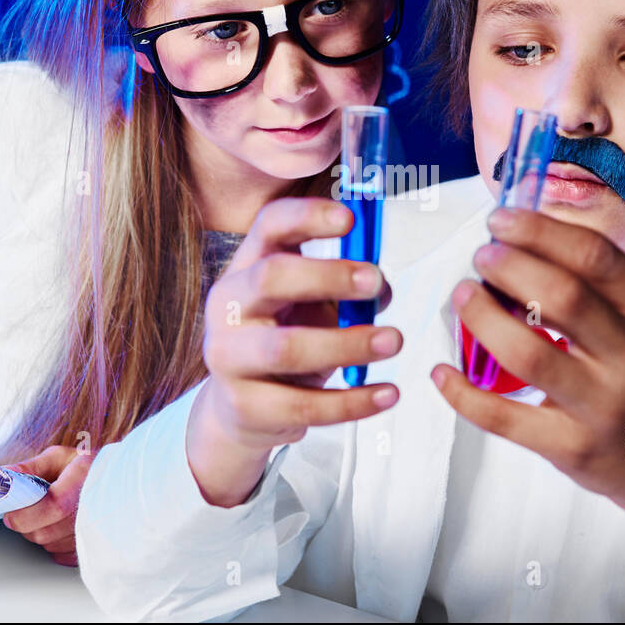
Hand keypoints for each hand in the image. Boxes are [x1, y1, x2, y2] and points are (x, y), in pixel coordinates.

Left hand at [1, 445, 92, 566]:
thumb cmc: (87, 467)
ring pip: (48, 544)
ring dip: (40, 531)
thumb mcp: (60, 458)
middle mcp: (92, 510)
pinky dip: (53, 541)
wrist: (119, 483)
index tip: (11, 511)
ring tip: (51, 514)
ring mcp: (94, 532)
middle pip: (43, 532)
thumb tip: (3, 475)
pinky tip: (62, 525)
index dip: (26, 513)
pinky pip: (58, 553)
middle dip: (27, 523)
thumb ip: (30, 467)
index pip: (53, 507)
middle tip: (31, 508)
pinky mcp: (91, 547)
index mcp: (83, 481)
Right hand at [188, 197, 402, 506]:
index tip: (351, 218)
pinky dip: (353, 401)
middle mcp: (229, 307)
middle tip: (376, 282)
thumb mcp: (308, 306)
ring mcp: (229, 357)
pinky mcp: (244, 406)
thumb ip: (343, 291)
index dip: (307, 216)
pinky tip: (386, 394)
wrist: (239, 408)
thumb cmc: (283, 342)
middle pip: (271, 277)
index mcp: (247, 268)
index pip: (269, 227)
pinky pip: (304, 405)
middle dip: (329, 276)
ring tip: (394, 340)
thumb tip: (382, 289)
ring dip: (348, 344)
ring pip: (287, 348)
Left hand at [429, 206, 624, 587]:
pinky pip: (504, 416)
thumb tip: (521, 242)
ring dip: (482, 318)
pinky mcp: (573, 447)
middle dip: (508, 266)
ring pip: (527, 352)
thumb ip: (600, 288)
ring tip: (463, 297)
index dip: (539, 230)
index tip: (500, 220)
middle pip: (560, 294)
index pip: (593, 255)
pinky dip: (463, 393)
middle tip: (480, 257)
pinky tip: (442, 371)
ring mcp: (603, 405)